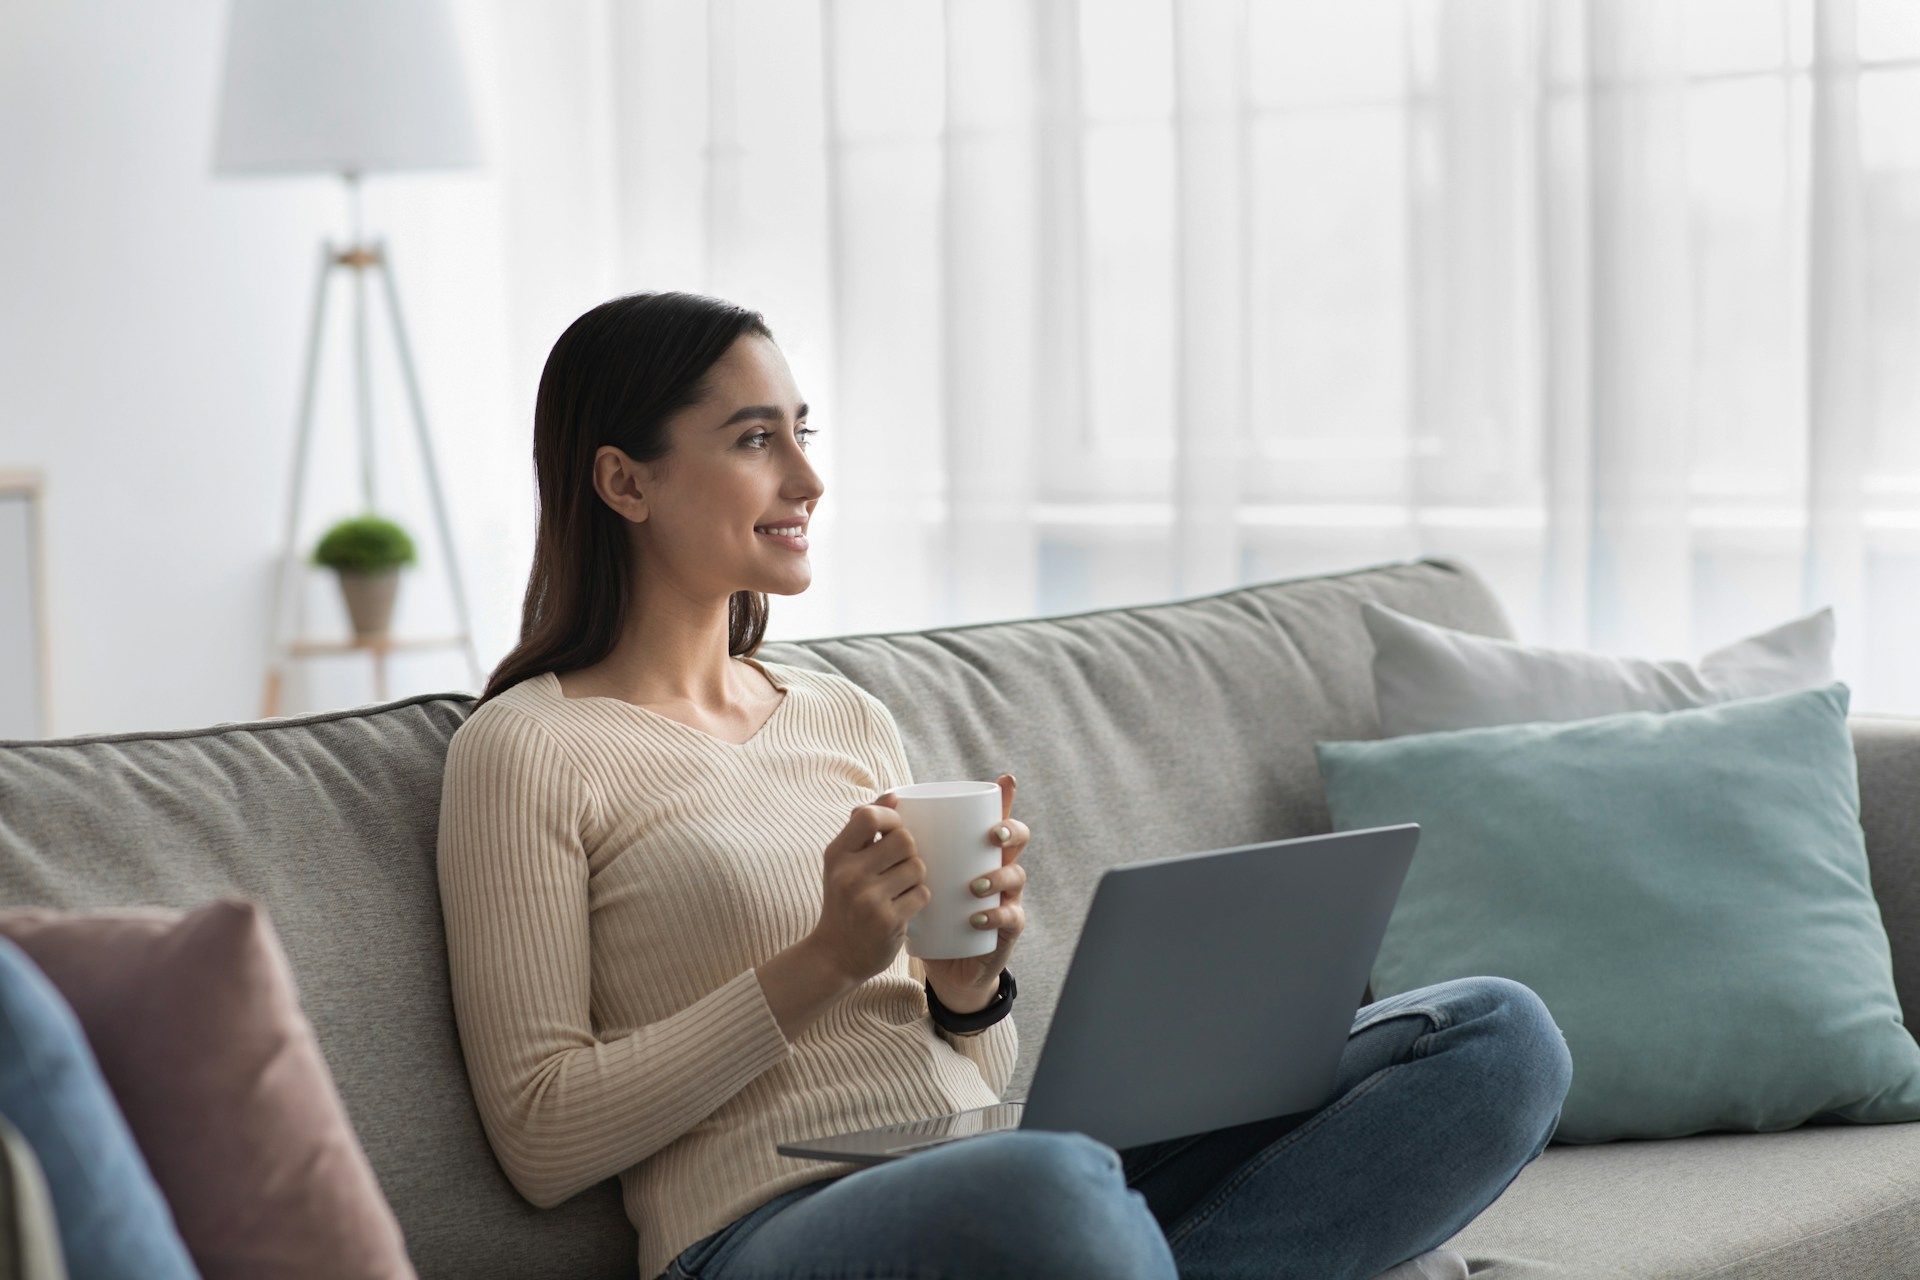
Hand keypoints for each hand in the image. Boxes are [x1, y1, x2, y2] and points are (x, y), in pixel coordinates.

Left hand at [878, 773, 1028, 1001]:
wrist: (939, 964)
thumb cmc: (923, 914)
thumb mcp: (906, 878)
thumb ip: (894, 843)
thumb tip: (874, 803)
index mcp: (976, 852)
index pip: (996, 818)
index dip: (1006, 798)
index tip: (1004, 780)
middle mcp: (996, 869)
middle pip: (1017, 840)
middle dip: (1012, 831)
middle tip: (994, 835)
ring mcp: (1005, 898)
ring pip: (1016, 876)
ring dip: (998, 878)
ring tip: (974, 885)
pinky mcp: (1005, 930)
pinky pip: (1011, 918)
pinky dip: (996, 916)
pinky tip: (978, 918)